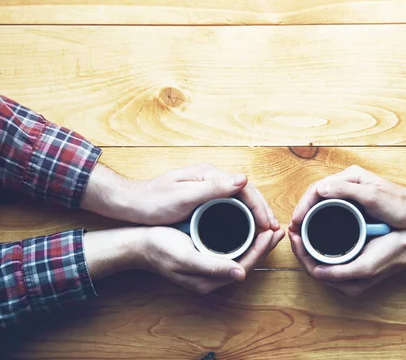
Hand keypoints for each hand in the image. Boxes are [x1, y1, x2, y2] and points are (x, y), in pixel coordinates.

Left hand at [82, 163, 278, 230]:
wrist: (132, 203)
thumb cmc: (154, 201)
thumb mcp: (184, 197)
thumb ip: (214, 188)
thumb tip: (243, 179)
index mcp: (210, 174)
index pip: (245, 189)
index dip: (260, 207)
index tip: (269, 226)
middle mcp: (211, 177)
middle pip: (246, 193)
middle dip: (262, 211)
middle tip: (273, 231)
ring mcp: (207, 186)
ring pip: (240, 199)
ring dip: (254, 214)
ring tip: (265, 231)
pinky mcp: (203, 196)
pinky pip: (230, 204)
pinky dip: (242, 216)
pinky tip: (246, 228)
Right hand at [84, 226, 284, 293]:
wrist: (138, 243)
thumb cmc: (159, 247)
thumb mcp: (185, 256)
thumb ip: (212, 266)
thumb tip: (240, 274)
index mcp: (209, 280)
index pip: (245, 265)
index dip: (261, 250)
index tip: (271, 232)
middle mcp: (211, 277)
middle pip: (246, 262)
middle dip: (263, 246)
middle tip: (278, 229)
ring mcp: (208, 268)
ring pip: (241, 256)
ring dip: (256, 242)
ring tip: (269, 228)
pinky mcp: (205, 257)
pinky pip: (231, 251)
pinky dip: (244, 239)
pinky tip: (249, 228)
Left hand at [288, 228, 405, 296]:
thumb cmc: (390, 255)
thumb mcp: (364, 266)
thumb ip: (339, 273)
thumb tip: (316, 272)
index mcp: (346, 285)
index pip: (312, 270)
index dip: (299, 253)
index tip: (293, 234)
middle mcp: (345, 280)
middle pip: (313, 263)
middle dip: (301, 247)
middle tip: (293, 227)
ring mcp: (348, 269)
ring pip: (319, 257)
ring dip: (308, 243)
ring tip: (300, 226)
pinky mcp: (353, 258)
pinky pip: (329, 251)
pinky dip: (318, 241)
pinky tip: (314, 228)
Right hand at [291, 165, 405, 229]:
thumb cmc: (398, 205)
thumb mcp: (372, 197)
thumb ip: (347, 190)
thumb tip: (321, 188)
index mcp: (349, 176)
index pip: (317, 188)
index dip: (303, 204)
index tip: (296, 220)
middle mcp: (348, 180)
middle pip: (316, 194)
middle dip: (302, 209)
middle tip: (294, 228)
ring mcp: (351, 191)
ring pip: (321, 201)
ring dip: (309, 214)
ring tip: (301, 229)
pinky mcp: (355, 202)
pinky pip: (330, 207)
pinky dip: (319, 216)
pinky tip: (316, 228)